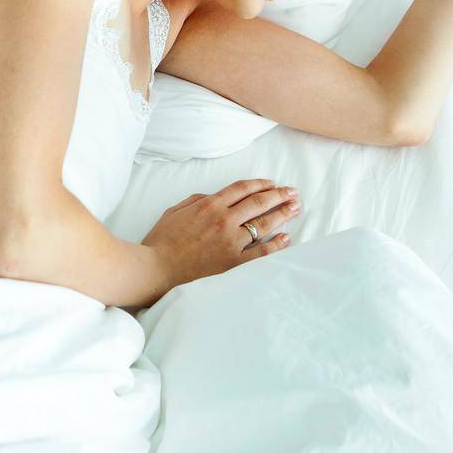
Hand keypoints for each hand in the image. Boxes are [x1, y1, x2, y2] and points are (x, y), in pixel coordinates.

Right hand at [141, 178, 300, 293]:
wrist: (156, 268)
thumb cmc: (161, 241)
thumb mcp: (174, 211)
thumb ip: (196, 201)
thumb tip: (214, 197)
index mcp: (209, 205)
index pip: (242, 189)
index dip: (260, 184)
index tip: (272, 184)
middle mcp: (223, 220)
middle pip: (258, 202)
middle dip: (278, 195)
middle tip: (292, 193)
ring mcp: (231, 242)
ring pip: (264, 224)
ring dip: (282, 215)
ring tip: (295, 209)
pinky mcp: (234, 263)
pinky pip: (262, 252)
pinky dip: (277, 244)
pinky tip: (286, 238)